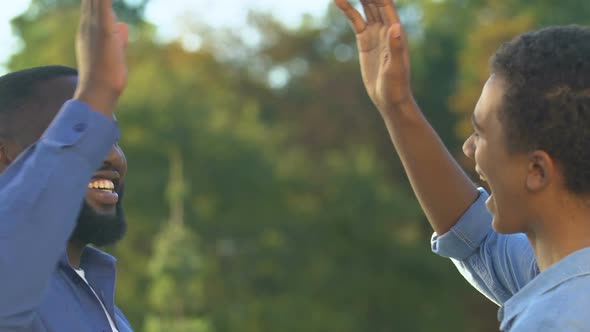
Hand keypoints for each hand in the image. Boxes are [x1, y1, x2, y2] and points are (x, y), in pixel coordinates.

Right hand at [74, 0, 128, 116]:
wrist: (99, 93)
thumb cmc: (108, 77)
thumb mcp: (116, 52)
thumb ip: (119, 38)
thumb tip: (123, 27)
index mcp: (91, 28)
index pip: (94, 0)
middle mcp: (89, 23)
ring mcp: (95, 25)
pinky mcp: (104, 29)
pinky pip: (103, 2)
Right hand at [335, 0, 412, 112]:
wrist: (389, 99)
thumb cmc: (396, 85)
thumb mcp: (395, 67)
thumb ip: (395, 46)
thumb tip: (396, 26)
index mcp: (396, 31)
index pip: (385, 4)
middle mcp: (387, 27)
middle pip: (374, 2)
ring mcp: (375, 33)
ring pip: (365, 7)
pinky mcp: (365, 41)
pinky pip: (356, 20)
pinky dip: (347, 10)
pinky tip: (338, 1)